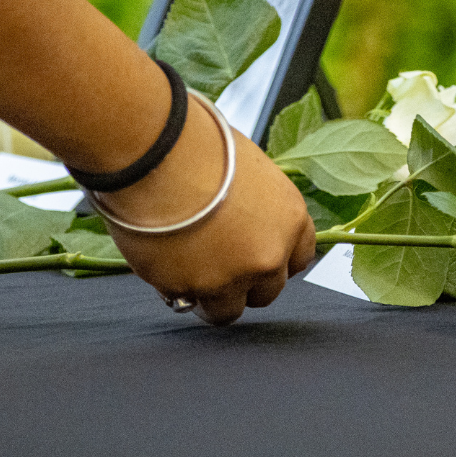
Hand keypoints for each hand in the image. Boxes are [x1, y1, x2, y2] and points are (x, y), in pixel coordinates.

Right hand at [102, 96, 316, 325]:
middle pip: (268, 290)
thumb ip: (256, 203)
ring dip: (212, 297)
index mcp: (290, 218)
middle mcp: (268, 254)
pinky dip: (173, 287)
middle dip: (246, 282)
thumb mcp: (248, 167)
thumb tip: (244, 212)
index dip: (276, 259)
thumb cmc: (196, 146)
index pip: (299, 258)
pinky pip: (184, 300)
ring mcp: (230, 278)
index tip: (259, 257)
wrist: (155, 154)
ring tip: (189, 274)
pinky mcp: (190, 289)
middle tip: (220, 263)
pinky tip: (162, 261)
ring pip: (228, 310)